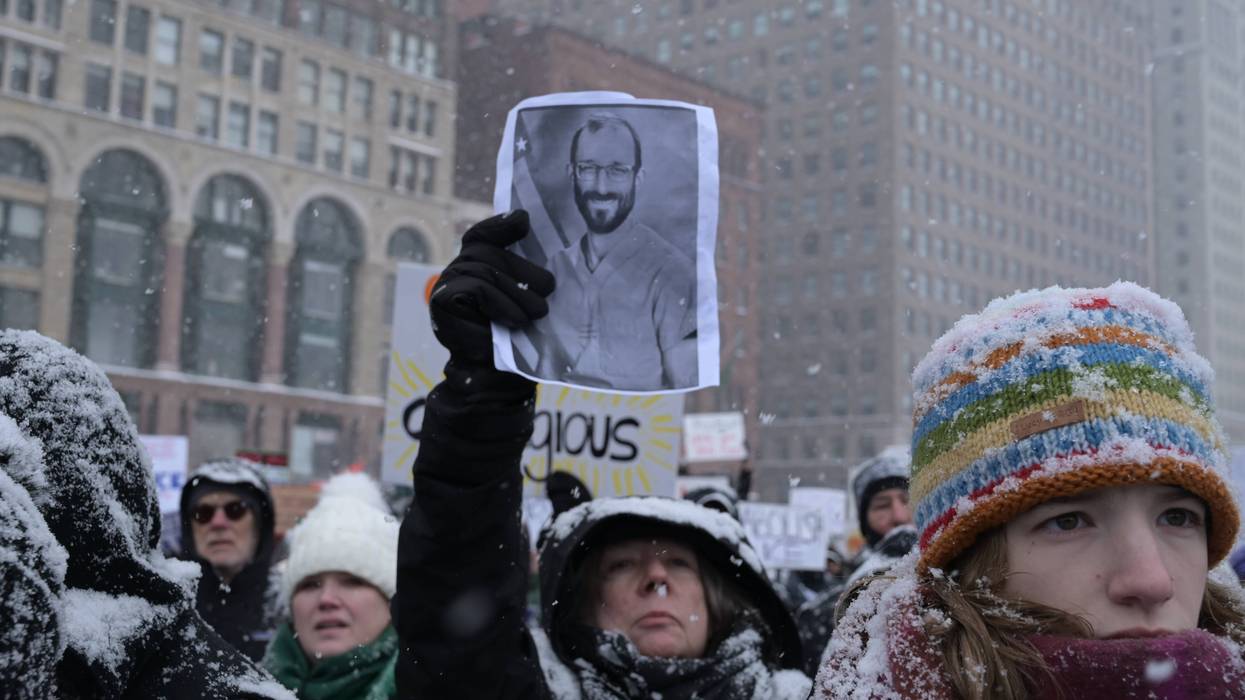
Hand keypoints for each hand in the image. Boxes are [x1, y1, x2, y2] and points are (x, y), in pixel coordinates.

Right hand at [429, 210, 554, 366]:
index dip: (500, 226)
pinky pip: (477, 288)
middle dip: (523, 270)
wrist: (497, 378)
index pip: (482, 235)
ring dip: (518, 292)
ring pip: (485, 270)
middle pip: (489, 252)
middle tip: (549, 289)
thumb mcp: (525, 297)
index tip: (524, 221)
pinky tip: (516, 321)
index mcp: (475, 266)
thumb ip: (525, 270)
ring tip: (537, 313)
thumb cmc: (517, 338)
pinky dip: (501, 303)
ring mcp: (446, 285)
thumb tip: (532, 230)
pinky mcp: (442, 300)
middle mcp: (457, 271)